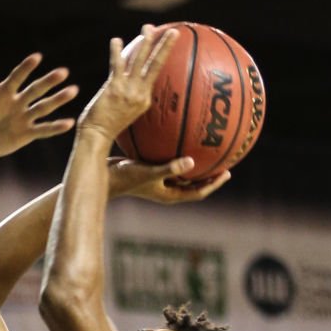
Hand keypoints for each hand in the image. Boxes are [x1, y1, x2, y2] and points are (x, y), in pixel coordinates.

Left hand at [0, 52, 76, 159]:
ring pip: (43, 107)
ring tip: (73, 91)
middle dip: (49, 82)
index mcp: (5, 91)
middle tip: (63, 72)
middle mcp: (18, 101)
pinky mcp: (26, 134)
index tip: (37, 57)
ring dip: (57, 100)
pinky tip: (69, 122)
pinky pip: (43, 130)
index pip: (18, 77)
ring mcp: (23, 117)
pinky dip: (55, 127)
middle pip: (35, 90)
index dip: (26, 68)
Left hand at [76, 24, 179, 142]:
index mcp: (145, 100)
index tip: (166, 44)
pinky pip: (117, 64)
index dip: (161, 58)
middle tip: (174, 31)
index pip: (155, 75)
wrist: (96, 137)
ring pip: (140, 61)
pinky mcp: (114, 88)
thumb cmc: (108, 127)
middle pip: (156, 65)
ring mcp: (128, 91)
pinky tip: (116, 41)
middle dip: (165, 46)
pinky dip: (116, 51)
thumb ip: (133, 99)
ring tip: (148, 28)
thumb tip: (136, 90)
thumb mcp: (128, 113)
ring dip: (145, 42)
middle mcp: (140, 94)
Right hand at [108, 156, 231, 203]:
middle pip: (194, 184)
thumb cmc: (125, 177)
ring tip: (208, 150)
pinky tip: (182, 136)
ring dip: (196, 164)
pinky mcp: (152, 170)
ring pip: (184, 173)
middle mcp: (167, 189)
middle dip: (210, 174)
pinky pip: (172, 161)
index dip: (213, 184)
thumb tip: (193, 161)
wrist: (104, 176)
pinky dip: (179, 153)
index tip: (227, 173)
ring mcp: (159, 180)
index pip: (197, 192)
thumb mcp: (148, 172)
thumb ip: (170, 168)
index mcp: (169, 194)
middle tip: (224, 162)